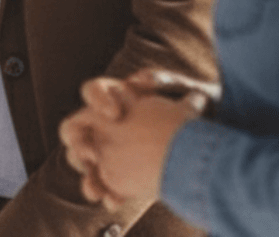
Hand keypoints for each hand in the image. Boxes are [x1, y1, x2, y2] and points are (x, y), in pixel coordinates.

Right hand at [59, 76, 202, 210]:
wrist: (203, 149)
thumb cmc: (192, 112)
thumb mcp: (182, 94)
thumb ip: (163, 81)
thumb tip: (142, 78)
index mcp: (117, 98)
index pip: (93, 92)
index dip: (97, 101)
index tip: (116, 115)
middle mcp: (106, 124)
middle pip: (75, 129)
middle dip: (78, 143)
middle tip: (92, 154)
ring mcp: (110, 152)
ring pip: (82, 162)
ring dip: (86, 174)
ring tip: (94, 188)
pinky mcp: (120, 178)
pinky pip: (103, 186)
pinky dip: (105, 194)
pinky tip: (114, 201)